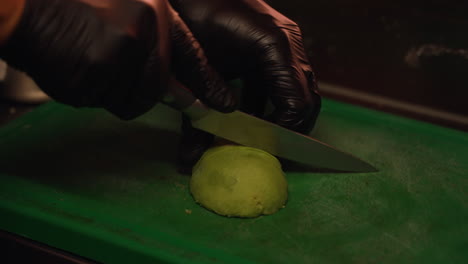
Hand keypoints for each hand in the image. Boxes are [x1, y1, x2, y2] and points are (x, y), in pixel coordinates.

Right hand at [0, 0, 235, 118]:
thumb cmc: (74, 11)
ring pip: (133, 99)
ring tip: (87, 62)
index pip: (189, 53)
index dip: (207, 80)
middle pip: (158, 86)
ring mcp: (126, 48)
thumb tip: (181, 95)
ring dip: (111, 92)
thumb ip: (152, 51)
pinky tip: (76, 67)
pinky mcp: (102, 68)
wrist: (28, 9)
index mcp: (154, 10)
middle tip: (108, 70)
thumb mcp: (122, 18)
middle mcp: (146, 27)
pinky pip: (106, 101)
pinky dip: (91, 94)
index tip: (225, 104)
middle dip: (137, 91)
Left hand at [171, 0, 321, 169]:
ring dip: (282, 115)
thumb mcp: (194, 72)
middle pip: (308, 98)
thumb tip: (191, 158)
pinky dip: (271, 101)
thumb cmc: (191, 17)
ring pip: (300, 89)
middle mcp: (289, 42)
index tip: (264, 150)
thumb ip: (195, 116)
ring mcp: (287, 40)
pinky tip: (248, 114)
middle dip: (290, 128)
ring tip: (258, 134)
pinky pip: (285, 78)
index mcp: (275, 46)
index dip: (284, 131)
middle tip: (267, 148)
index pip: (297, 101)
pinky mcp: (278, 42)